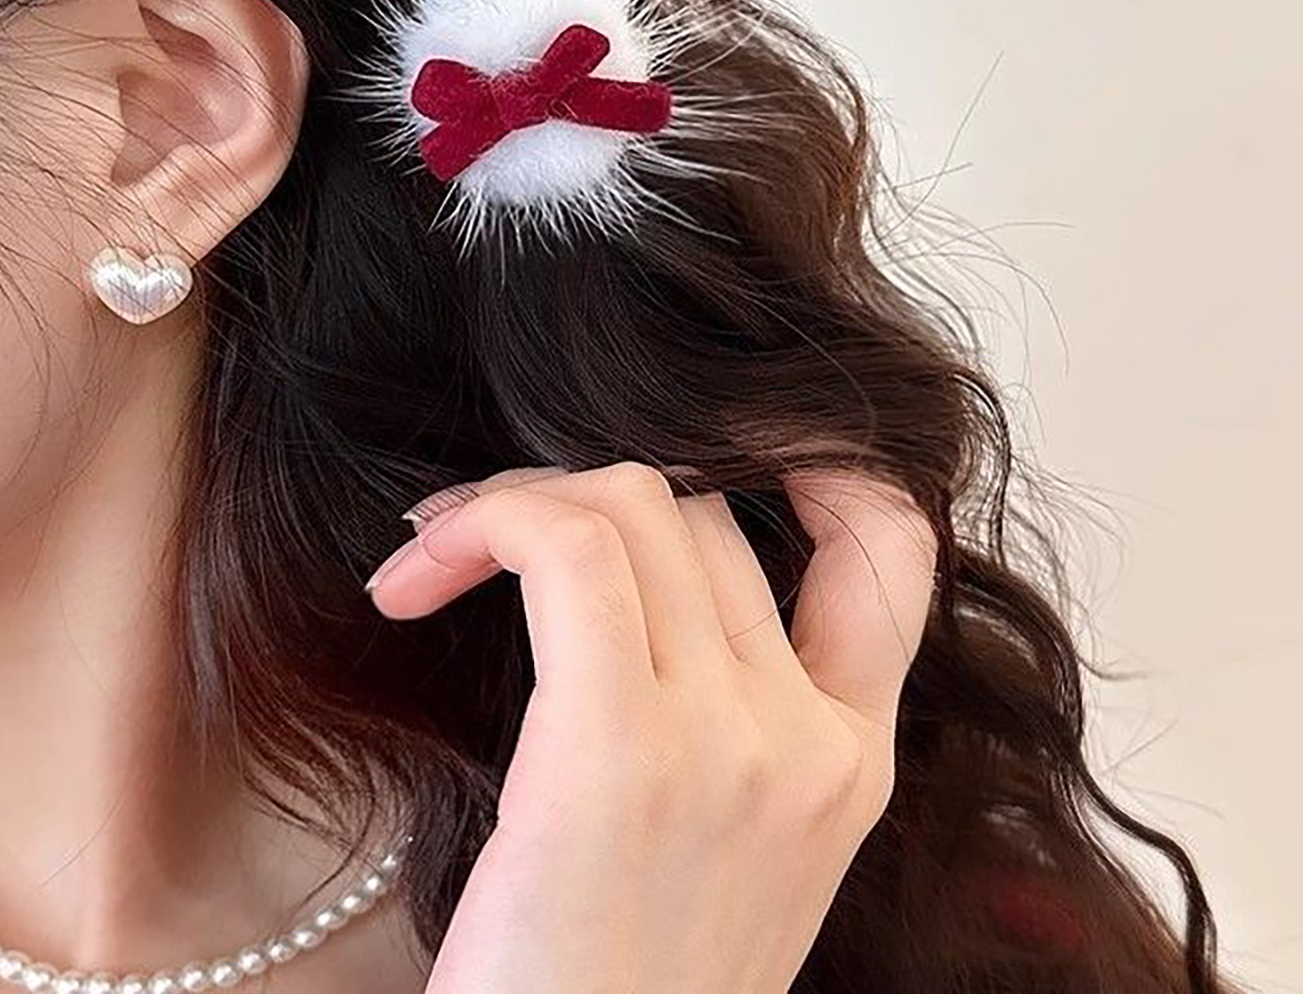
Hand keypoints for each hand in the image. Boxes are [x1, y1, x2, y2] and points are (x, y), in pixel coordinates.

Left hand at [367, 461, 937, 993]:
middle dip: (585, 495)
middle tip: (480, 538)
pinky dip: (484, 524)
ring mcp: (732, 743)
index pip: (894, 545)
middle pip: (706, 511)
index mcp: (852, 764)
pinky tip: (408, 581)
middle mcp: (812, 741)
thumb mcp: (721, 857)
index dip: (820, 458)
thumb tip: (635, 571)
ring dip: (517, 500)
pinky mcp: (622, 750)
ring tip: (433, 558)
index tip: (716, 444)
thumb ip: (726, 717)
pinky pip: (564, 547)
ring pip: (635, 503)